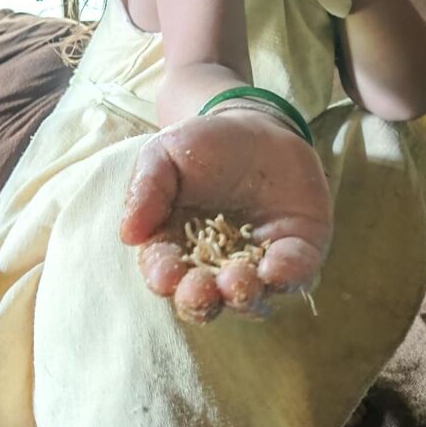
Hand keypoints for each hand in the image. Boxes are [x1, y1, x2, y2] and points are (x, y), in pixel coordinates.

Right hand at [120, 110, 332, 323]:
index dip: (163, 276)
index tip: (165, 275)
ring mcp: (258, 263)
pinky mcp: (297, 252)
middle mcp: (215, 265)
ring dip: (241, 297)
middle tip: (200, 291)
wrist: (260, 125)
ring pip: (249, 298)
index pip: (164, 270)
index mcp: (176, 244)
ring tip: (236, 283)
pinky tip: (277, 269)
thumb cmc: (205, 144)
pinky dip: (287, 276)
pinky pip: (295, 274)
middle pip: (204, 298)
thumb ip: (146, 188)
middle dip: (199, 301)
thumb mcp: (165, 153)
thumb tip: (128, 235)